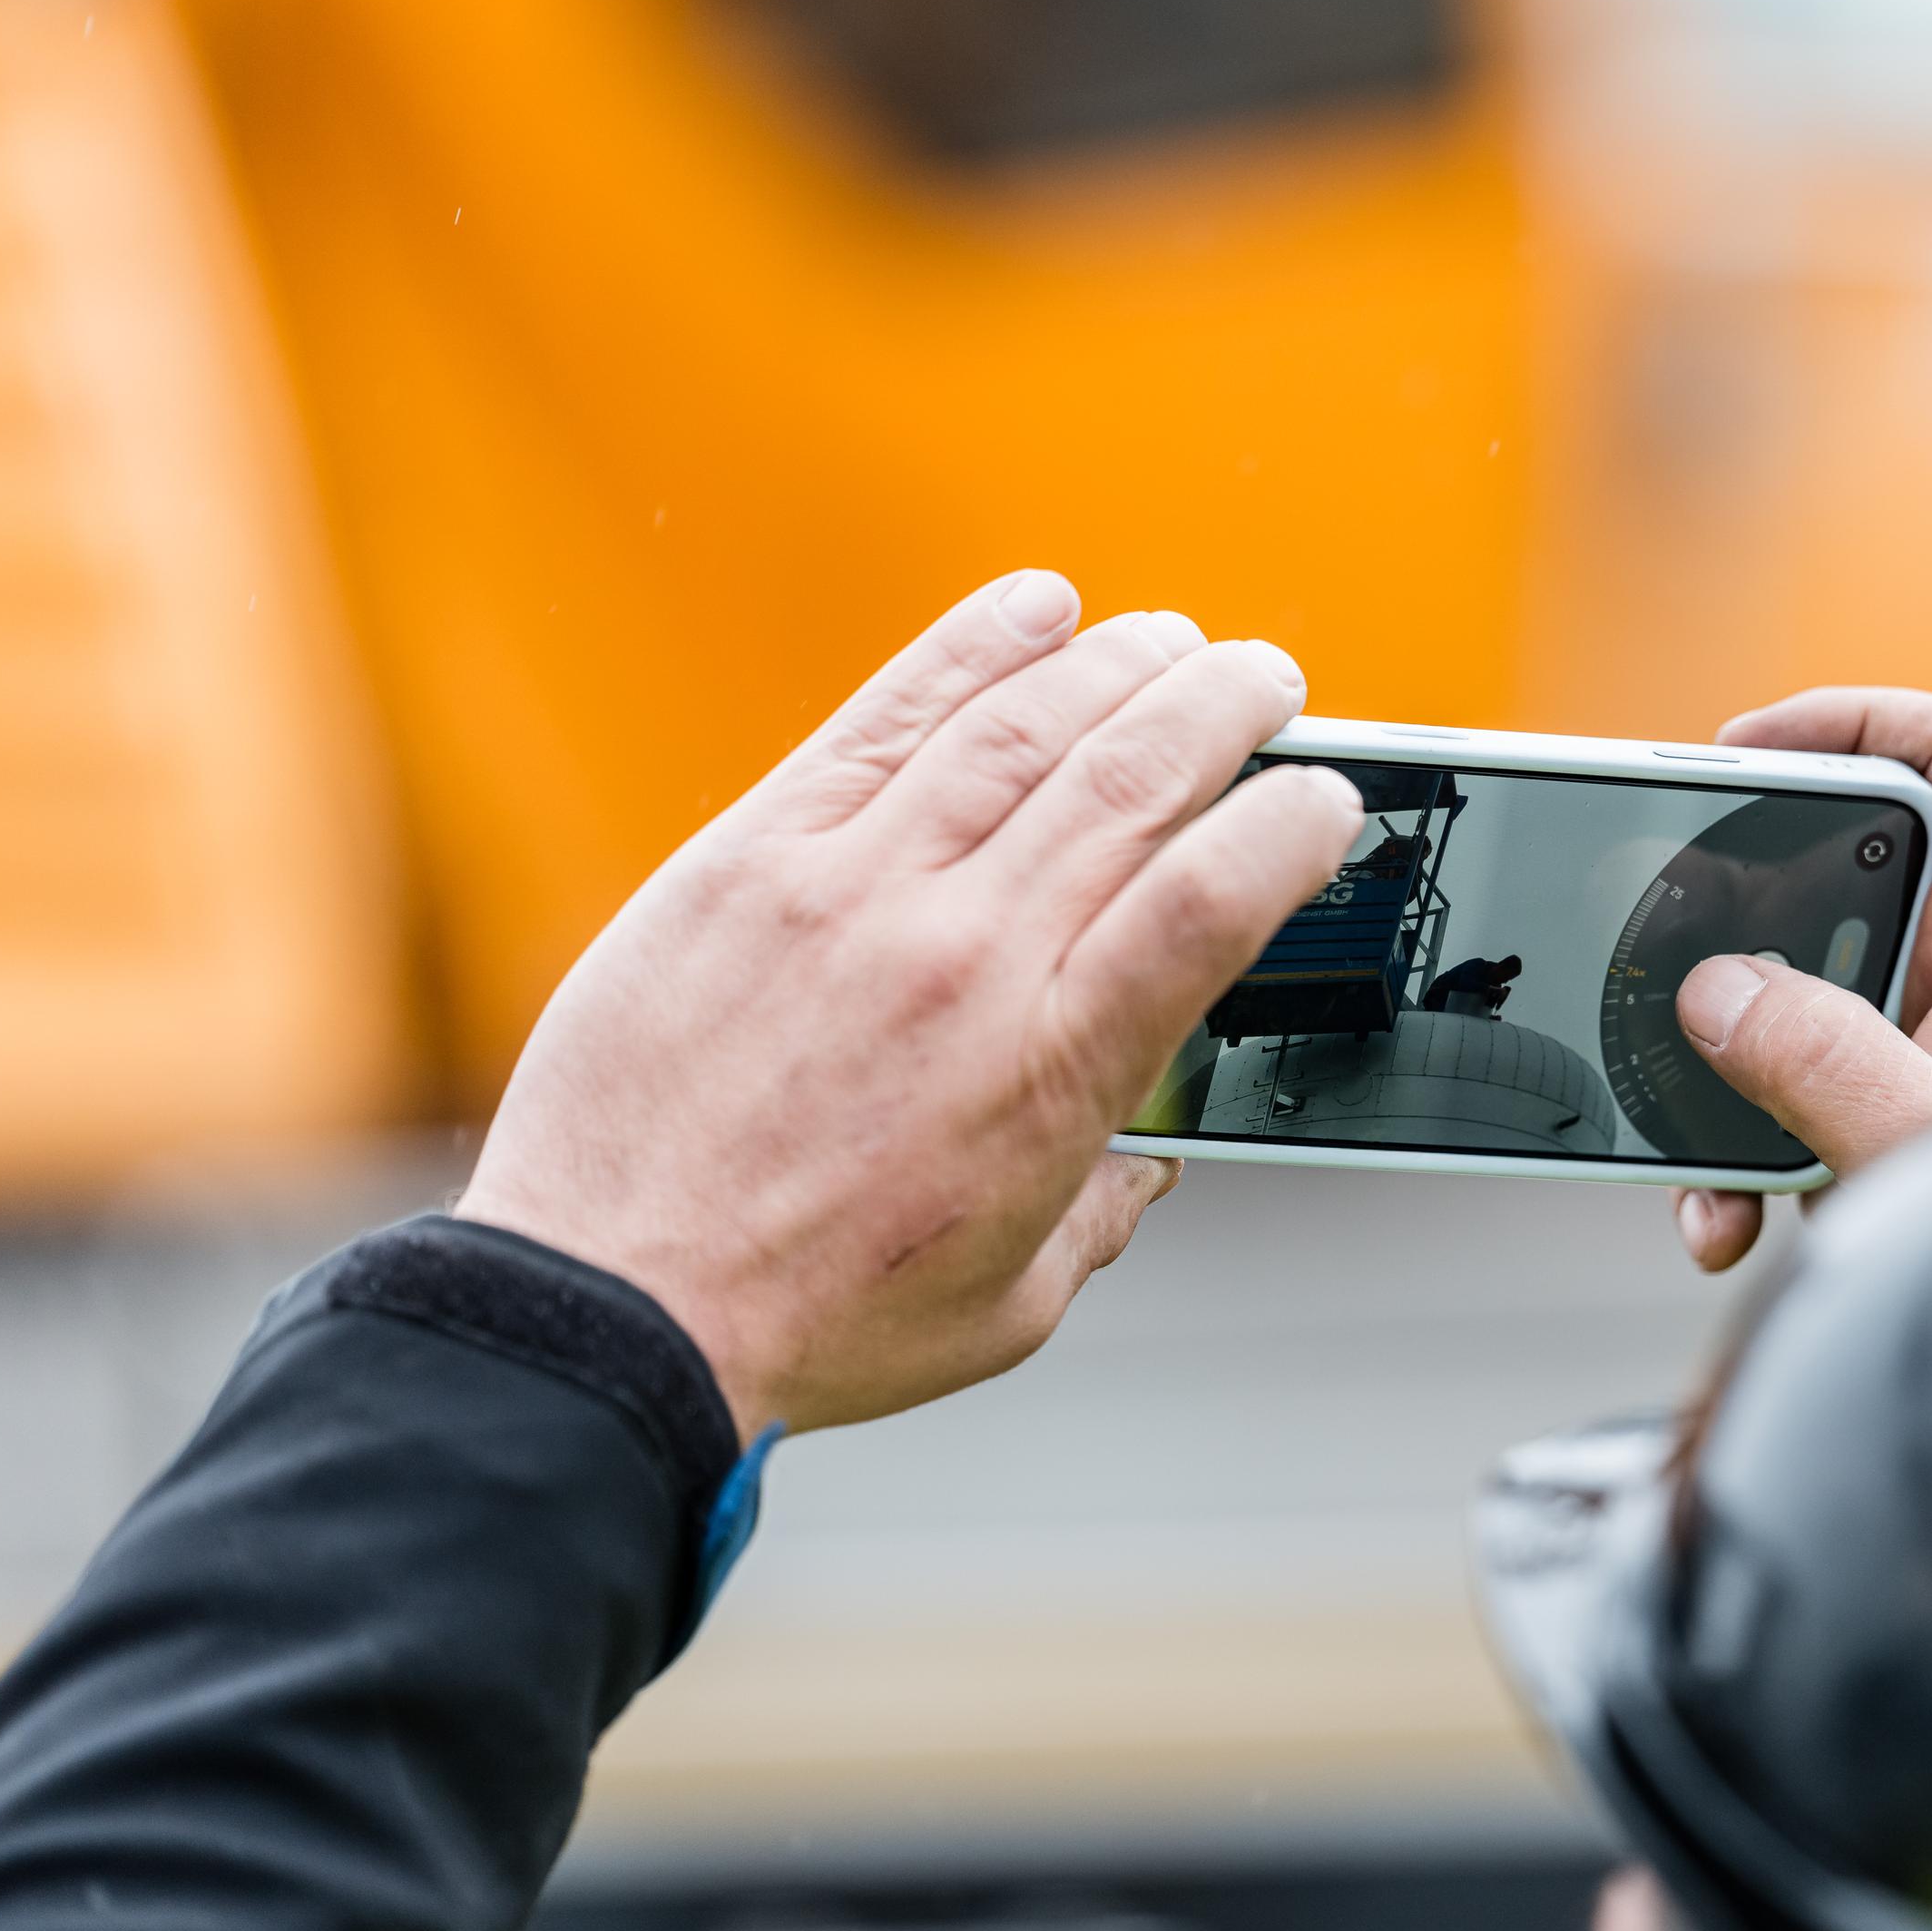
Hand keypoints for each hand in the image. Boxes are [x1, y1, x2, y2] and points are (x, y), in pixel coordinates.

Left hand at [455, 573, 1364, 1434]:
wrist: (606, 1306)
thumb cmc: (806, 1320)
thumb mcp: (1013, 1301)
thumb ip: (1102, 1213)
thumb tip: (1146, 1161)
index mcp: (1051, 1074)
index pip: (1211, 902)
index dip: (1291, 827)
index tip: (1325, 801)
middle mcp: (964, 960)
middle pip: (1134, 777)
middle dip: (1225, 706)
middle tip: (1266, 683)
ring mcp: (852, 892)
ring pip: (1021, 723)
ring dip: (1119, 661)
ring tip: (1169, 641)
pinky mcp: (752, 857)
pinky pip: (883, 717)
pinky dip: (971, 648)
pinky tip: (1033, 610)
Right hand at [1670, 690, 1931, 1269]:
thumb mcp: (1927, 1143)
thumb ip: (1821, 1060)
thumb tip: (1720, 994)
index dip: (1853, 718)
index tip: (1745, 750)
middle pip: (1845, 879)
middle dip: (1742, 926)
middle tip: (1667, 949)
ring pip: (1804, 1007)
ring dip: (1727, 1074)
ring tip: (1688, 1149)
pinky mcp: (1903, 1128)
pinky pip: (1801, 1105)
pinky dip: (1744, 1159)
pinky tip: (1725, 1226)